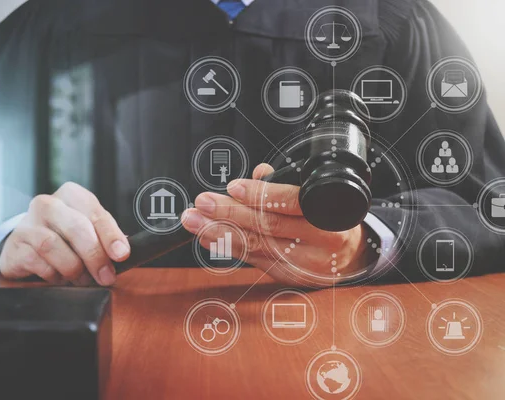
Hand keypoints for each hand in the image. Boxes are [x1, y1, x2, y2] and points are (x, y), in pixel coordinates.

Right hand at [0, 182, 129, 285]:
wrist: (25, 244)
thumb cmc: (63, 236)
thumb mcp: (87, 229)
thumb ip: (104, 236)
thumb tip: (122, 251)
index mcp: (71, 195)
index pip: (95, 213)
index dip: (111, 235)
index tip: (121, 254)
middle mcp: (47, 204)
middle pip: (76, 227)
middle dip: (95, 256)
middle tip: (105, 276)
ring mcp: (27, 223)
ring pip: (53, 245)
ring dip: (72, 268)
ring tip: (82, 279)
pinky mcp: (14, 245)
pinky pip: (36, 261)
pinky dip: (52, 274)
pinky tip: (59, 277)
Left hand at [181, 164, 370, 284]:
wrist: (350, 257)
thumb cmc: (330, 220)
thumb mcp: (318, 196)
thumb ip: (287, 185)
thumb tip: (258, 174)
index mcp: (329, 216)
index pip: (290, 204)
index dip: (260, 195)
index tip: (233, 187)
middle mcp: (318, 243)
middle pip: (267, 227)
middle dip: (229, 214)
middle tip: (202, 204)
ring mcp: (302, 264)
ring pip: (256, 246)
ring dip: (219, 232)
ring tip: (195, 221)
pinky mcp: (287, 277)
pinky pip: (253, 260)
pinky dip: (228, 247)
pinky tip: (208, 237)